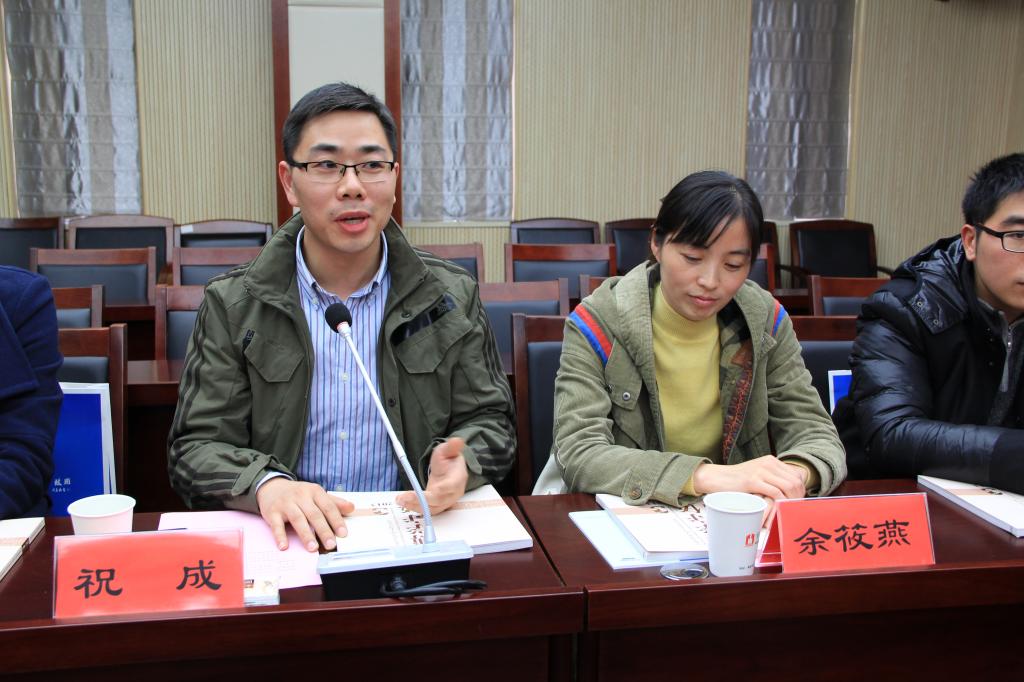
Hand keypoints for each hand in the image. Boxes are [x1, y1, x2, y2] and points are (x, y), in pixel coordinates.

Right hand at [255, 478, 354, 551]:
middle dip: (324, 530)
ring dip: (306, 534)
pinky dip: (280, 536)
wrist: (271, 487)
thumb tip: (352, 508)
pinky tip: (284, 546)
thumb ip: (333, 502)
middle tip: (331, 545)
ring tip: (313, 548)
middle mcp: (300, 496)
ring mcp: (285, 504)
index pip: (328, 506)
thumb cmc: (298, 494)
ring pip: (298, 519)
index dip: (336, 520)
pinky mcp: (272, 512)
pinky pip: (276, 525)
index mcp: (314, 491)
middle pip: (314, 514)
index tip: (343, 534)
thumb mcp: (316, 494)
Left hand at [396, 437, 467, 514]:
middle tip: (403, 497)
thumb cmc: (449, 460)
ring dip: (414, 506)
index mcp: (458, 479)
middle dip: (420, 501)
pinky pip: (426, 510)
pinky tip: (403, 502)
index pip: (449, 488)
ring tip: (400, 500)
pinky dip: (414, 507)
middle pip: (438, 501)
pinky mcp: (436, 505)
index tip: (426, 491)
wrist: (450, 470)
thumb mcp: (448, 450)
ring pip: (431, 508)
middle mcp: (453, 494)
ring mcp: (445, 502)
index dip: (439, 491)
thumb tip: (457, 440)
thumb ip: (451, 447)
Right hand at [691, 456, 807, 501]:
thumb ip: (771, 479)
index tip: (798, 501)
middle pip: (795, 481)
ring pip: (788, 486)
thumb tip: (788, 492)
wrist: (717, 478)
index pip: (796, 475)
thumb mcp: (757, 474)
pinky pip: (775, 492)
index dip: (801, 490)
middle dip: (799, 497)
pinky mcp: (753, 480)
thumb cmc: (736, 480)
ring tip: (789, 511)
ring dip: (792, 500)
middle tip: (795, 509)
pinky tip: (780, 510)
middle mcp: (768, 463)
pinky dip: (781, 502)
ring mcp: (760, 471)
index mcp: (771, 460)